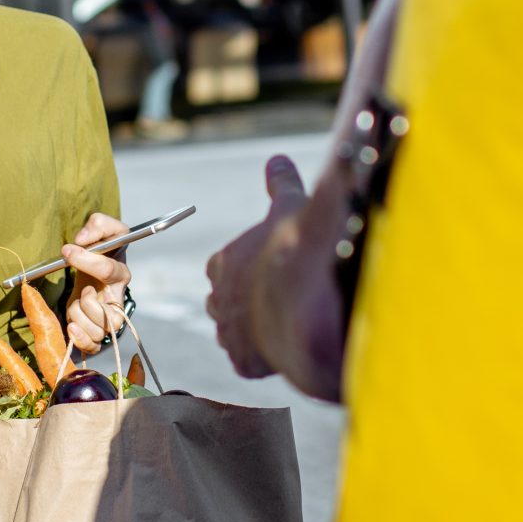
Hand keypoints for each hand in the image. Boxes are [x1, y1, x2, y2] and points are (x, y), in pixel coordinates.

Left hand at [61, 212, 130, 360]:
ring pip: (99, 330)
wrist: (94, 267)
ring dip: (79, 316)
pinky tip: (71, 327)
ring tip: (75, 303)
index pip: (109, 271)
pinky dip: (80, 339)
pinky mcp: (96, 330)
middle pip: (111, 315)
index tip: (67, 251)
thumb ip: (96, 226)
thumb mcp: (101, 227)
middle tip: (82, 291)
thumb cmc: (100, 248)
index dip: (87, 261)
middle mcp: (118, 298)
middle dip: (88, 303)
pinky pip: (93, 345)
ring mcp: (108, 317)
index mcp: (121, 273)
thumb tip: (81, 241)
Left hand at [205, 156, 309, 381]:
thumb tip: (277, 159)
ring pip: (233, 333)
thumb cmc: (294, 247)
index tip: (265, 270)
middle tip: (273, 299)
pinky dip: (264, 356)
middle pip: (224, 302)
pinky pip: (249, 361)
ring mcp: (229, 333)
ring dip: (252, 329)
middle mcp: (217, 299)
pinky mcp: (243, 362)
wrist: (305, 297)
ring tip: (282, 323)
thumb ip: (282, 185)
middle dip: (243, 301)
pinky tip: (285, 347)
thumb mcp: (290, 206)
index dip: (245, 269)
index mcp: (222, 264)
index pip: (223, 268)